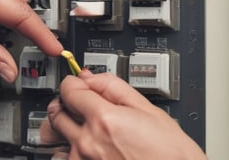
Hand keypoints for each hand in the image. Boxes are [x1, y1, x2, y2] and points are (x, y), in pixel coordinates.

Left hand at [41, 71, 205, 159]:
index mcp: (104, 120)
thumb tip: (91, 77)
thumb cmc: (171, 156)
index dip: (74, 83)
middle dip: (68, 105)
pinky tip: (91, 150)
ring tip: (89, 133)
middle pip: (57, 113)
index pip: (68, 90)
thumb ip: (114, 88)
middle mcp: (88, 144)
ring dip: (68, 131)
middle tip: (82, 105)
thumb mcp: (149, 111)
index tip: (79, 84)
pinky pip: (65, 158)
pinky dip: (72, 152)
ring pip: (58, 139)